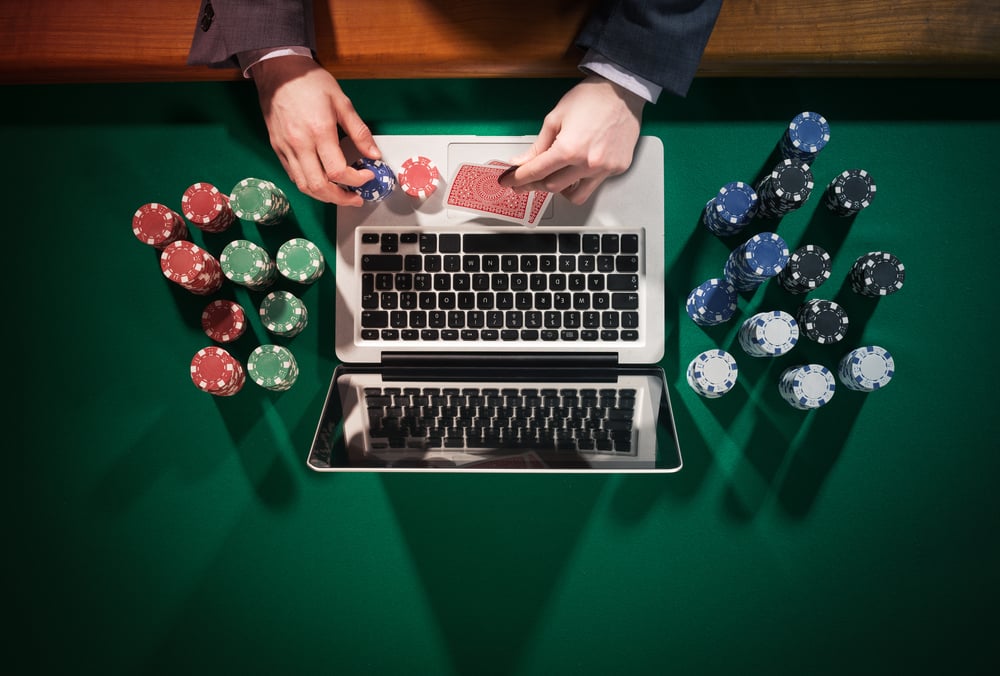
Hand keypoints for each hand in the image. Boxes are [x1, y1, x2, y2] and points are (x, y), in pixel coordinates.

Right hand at [251, 55, 380, 205]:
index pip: (338, 171)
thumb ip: (359, 132)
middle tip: (355, 199)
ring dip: (324, 197)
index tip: (367, 176)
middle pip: (319, 186)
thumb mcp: (342, 102)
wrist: (279, 70)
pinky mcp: (277, 148)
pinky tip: (322, 183)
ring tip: (340, 196)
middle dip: (341, 198)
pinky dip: (309, 185)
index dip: (356, 180)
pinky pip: (293, 175)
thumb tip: (374, 153)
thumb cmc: (309, 82)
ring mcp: (286, 148)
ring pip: (304, 186)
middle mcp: (300, 143)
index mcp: (319, 131)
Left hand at [499, 74, 644, 204]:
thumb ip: (538, 145)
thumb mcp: (555, 118)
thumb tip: (522, 162)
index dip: (518, 179)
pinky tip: (577, 169)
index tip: (509, 182)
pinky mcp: (617, 169)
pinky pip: (594, 185)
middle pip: (552, 187)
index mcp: (568, 148)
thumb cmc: (591, 98)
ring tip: (555, 177)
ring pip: (574, 195)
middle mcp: (587, 163)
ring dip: (560, 189)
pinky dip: (581, 181)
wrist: (623, 90)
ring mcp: (604, 169)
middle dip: (534, 185)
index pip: (536, 172)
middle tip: (526, 181)